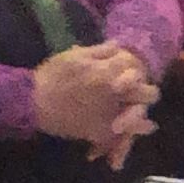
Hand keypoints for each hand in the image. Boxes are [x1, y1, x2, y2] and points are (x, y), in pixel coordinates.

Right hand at [27, 41, 160, 153]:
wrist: (34, 102)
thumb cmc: (53, 75)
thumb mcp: (75, 56)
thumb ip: (101, 51)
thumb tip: (119, 45)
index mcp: (108, 72)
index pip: (134, 66)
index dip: (135, 64)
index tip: (133, 66)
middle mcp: (115, 94)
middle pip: (147, 93)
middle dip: (147, 91)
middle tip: (144, 92)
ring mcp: (110, 114)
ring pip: (138, 117)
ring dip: (143, 117)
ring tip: (149, 123)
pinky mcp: (100, 131)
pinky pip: (120, 136)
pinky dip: (129, 137)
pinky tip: (134, 136)